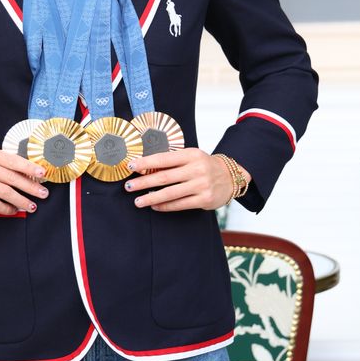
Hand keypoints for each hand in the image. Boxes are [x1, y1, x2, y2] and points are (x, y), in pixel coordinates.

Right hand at [0, 145, 47, 215]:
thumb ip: (0, 164)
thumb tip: (27, 174)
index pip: (12, 160)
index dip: (29, 167)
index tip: (42, 173)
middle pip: (11, 177)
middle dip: (30, 186)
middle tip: (42, 193)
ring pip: (4, 191)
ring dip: (21, 200)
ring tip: (31, 205)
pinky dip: (6, 208)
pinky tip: (13, 210)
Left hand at [124, 148, 250, 211]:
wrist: (230, 176)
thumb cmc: (204, 165)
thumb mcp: (191, 156)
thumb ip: (173, 160)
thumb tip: (145, 166)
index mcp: (191, 154)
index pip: (164, 158)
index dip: (146, 163)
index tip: (131, 166)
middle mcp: (197, 169)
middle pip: (164, 177)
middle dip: (144, 182)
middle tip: (128, 186)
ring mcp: (201, 185)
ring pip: (171, 193)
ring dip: (151, 197)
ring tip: (137, 201)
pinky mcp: (204, 200)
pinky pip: (180, 204)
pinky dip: (165, 206)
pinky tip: (154, 205)